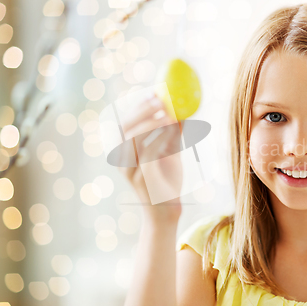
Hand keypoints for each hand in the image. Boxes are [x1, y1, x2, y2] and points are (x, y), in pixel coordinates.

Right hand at [119, 94, 183, 224]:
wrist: (166, 212)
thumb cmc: (166, 181)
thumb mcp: (170, 153)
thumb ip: (173, 135)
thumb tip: (183, 112)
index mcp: (125, 153)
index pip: (125, 124)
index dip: (137, 107)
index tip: (153, 93)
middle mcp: (123, 160)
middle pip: (126, 129)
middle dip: (143, 111)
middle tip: (160, 99)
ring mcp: (131, 171)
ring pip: (135, 140)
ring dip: (152, 123)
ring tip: (168, 113)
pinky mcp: (143, 179)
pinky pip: (148, 154)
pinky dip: (159, 138)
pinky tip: (171, 130)